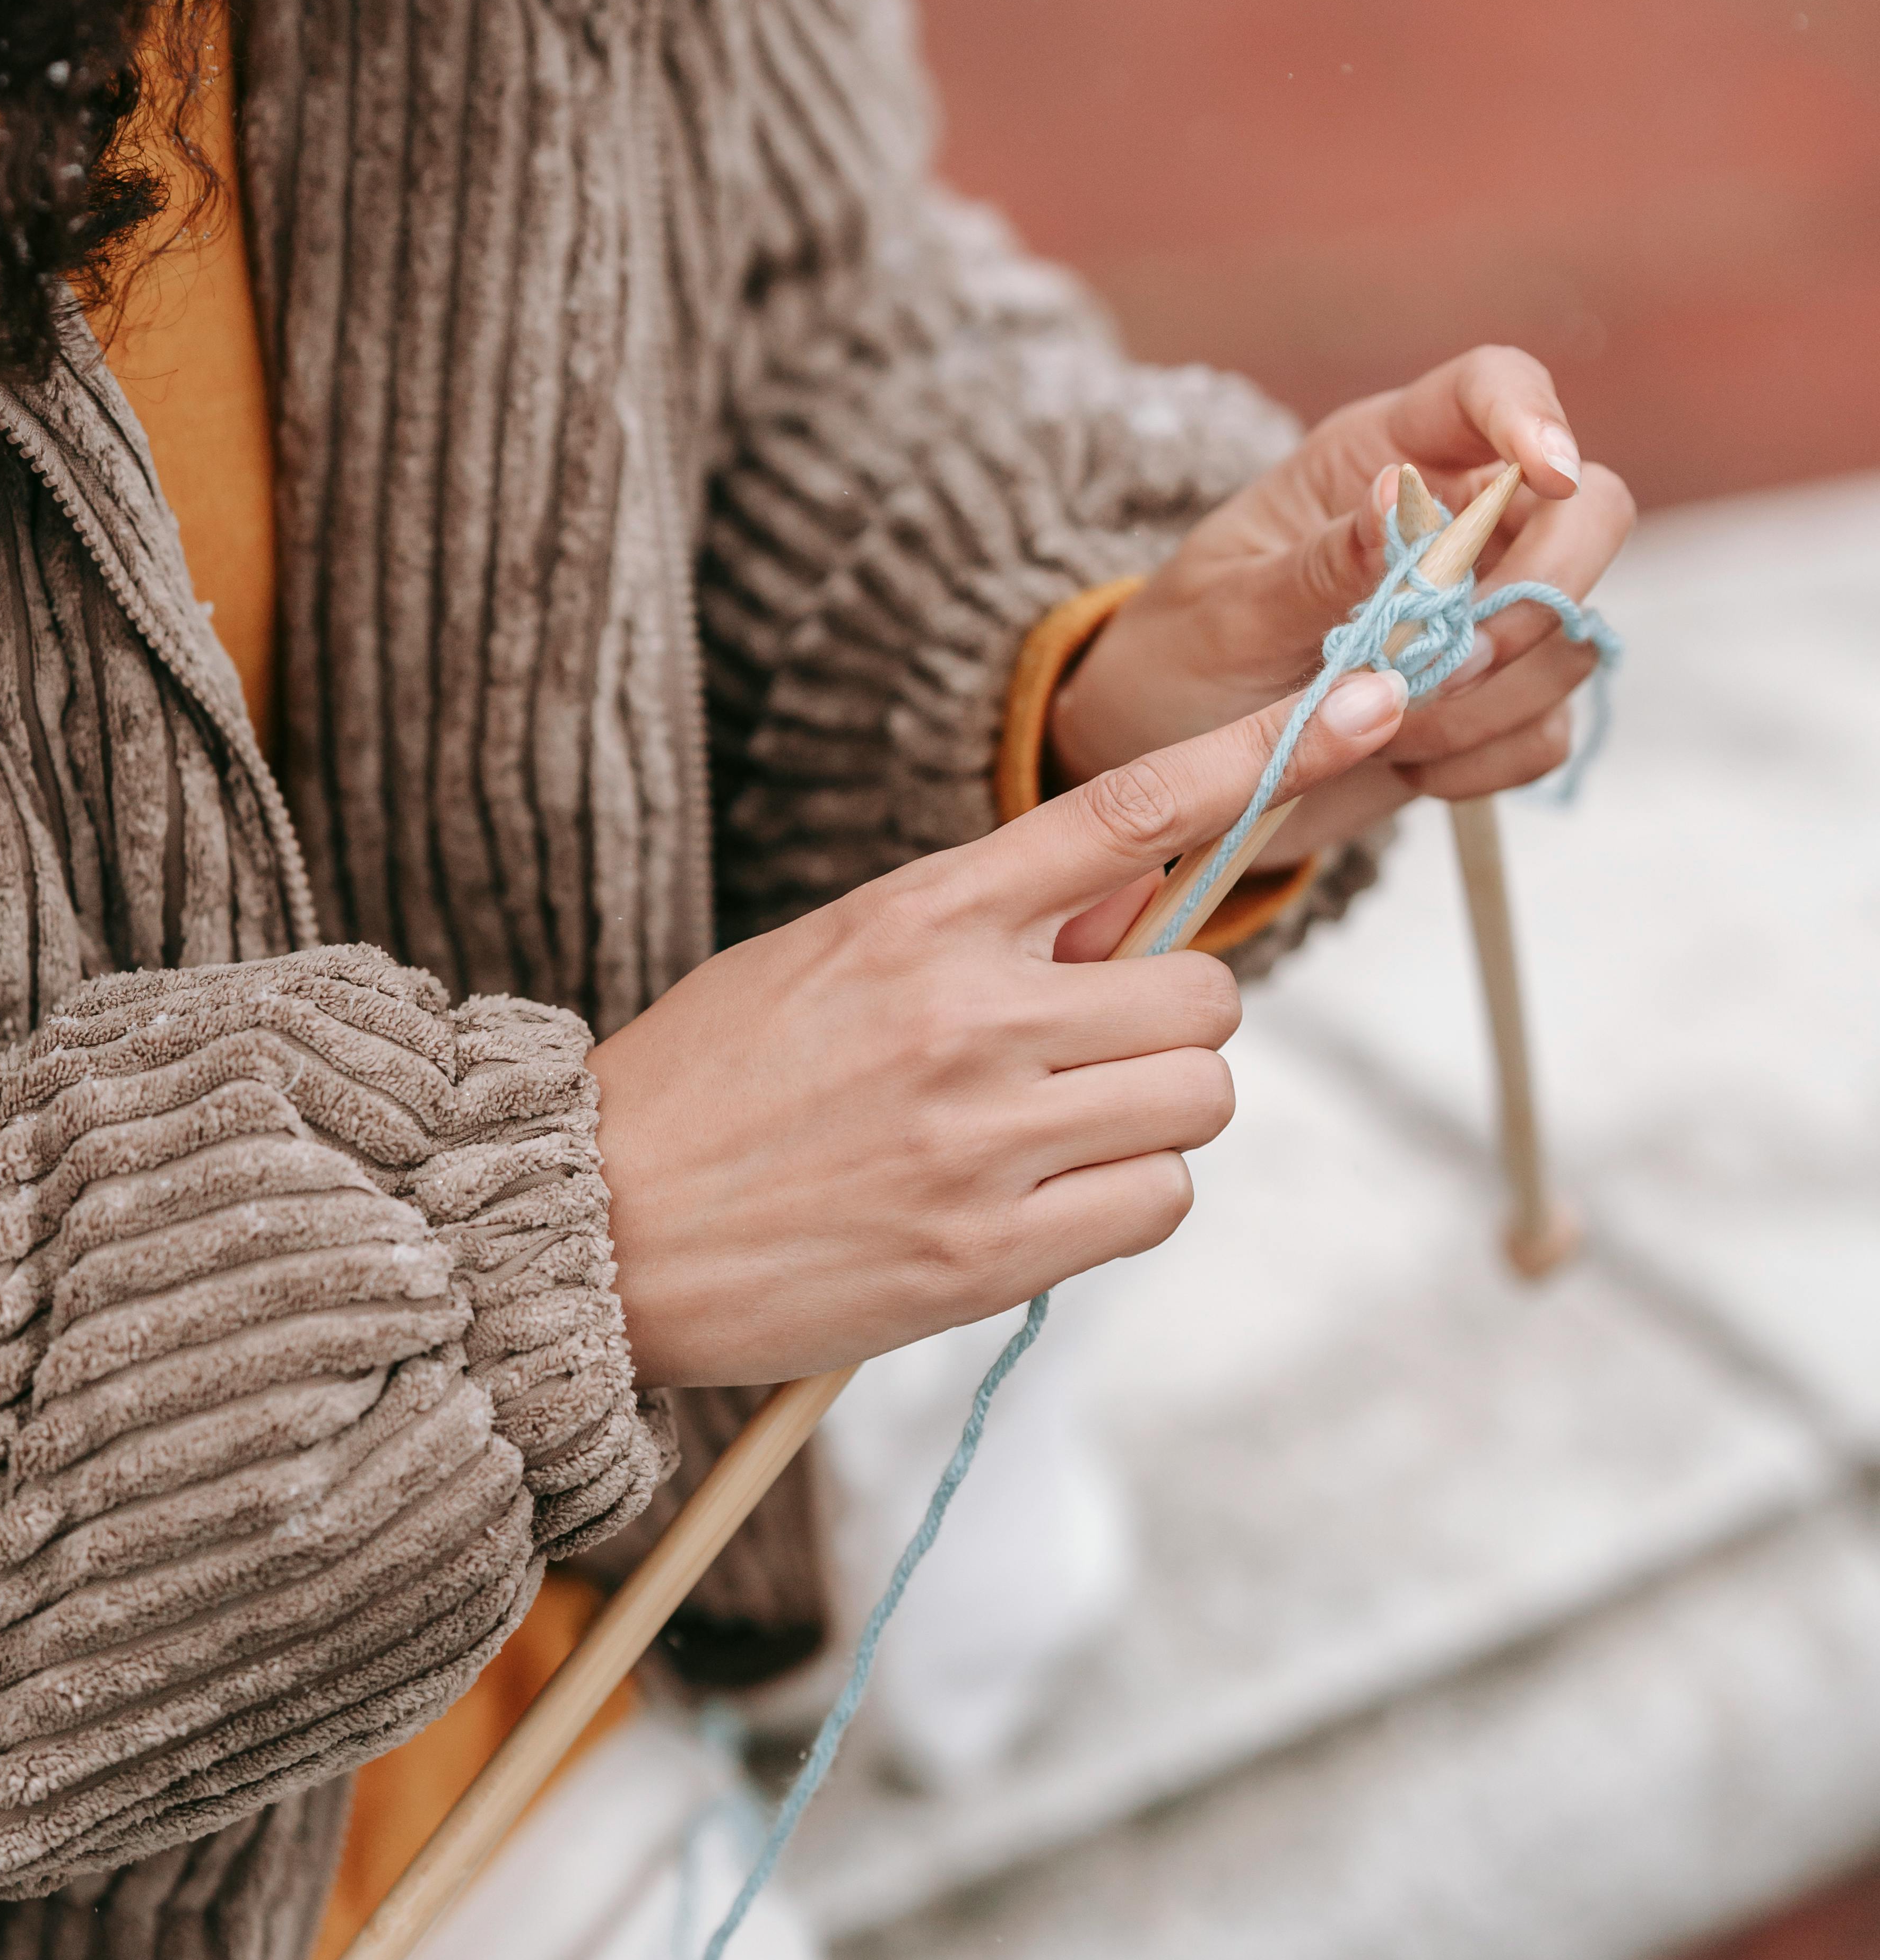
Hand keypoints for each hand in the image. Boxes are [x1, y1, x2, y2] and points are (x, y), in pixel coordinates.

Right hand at [591, 668, 1408, 1386]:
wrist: (595, 1222)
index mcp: (924, 914)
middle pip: (1205, 994)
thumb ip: (986, 929)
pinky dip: (1124, 1200)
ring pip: (1196, 1101)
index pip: (1128, 810)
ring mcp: (983, 1137)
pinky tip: (1038, 1204)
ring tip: (1053, 1134)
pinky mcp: (990, 1253)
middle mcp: (967, 1013)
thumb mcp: (835, 955)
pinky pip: (1155, 1202)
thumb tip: (1131, 915)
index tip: (1364, 706)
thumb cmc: (716, 1081)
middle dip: (1172, 1025)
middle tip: (1090, 1051)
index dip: (1260, 757)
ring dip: (1153, 1115)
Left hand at [1049, 347, 1635, 857]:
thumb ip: (1316, 566)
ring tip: (1377, 726)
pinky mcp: (1497, 701)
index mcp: (1384, 457)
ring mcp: (1490, 613)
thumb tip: (1391, 499)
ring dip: (1487, 701)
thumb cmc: (1184, 652)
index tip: (1549, 471)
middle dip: (1541, 594)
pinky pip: (1545, 730)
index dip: (1536, 416)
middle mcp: (1459, 523)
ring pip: (1572, 638)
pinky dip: (1480, 760)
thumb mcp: (1226, 610)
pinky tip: (1399, 762)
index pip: (1494, 388)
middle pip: (1591, 512)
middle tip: (1445, 661)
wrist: (1169, 753)